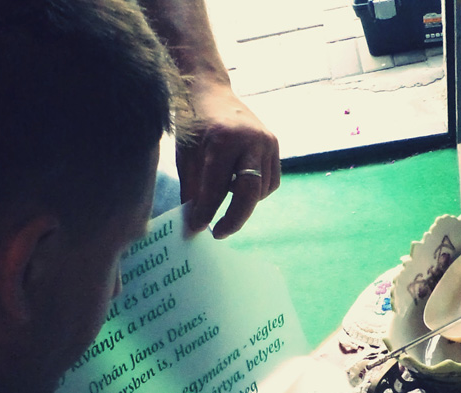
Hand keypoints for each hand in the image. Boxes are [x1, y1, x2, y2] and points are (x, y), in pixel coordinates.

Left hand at [178, 80, 279, 238]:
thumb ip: (192, 191)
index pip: (216, 187)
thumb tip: (194, 226)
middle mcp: (251, 140)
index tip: (197, 229)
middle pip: (249, 192)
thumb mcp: (186, 157)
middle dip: (234, 218)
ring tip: (224, 206)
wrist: (211, 91)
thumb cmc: (194, 125)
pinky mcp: (274, 145)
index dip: (207, 212)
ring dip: (243, 204)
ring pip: (261, 190)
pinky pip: (270, 181)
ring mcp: (267, 142)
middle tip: (218, 233)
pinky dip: (255, 192)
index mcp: (223, 140)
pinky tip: (238, 187)